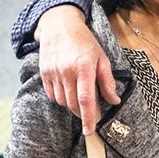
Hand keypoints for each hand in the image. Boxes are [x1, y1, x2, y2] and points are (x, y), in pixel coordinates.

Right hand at [39, 3, 117, 132]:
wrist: (60, 26)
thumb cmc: (84, 42)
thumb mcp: (102, 58)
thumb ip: (107, 81)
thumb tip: (114, 101)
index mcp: (84, 68)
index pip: (86, 100)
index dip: (88, 118)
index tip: (90, 130)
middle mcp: (66, 71)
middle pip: (73, 104)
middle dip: (82, 112)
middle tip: (89, 110)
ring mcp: (53, 73)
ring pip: (62, 101)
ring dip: (71, 104)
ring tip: (78, 94)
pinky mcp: (44, 73)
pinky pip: (51, 95)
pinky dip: (60, 98)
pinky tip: (67, 89)